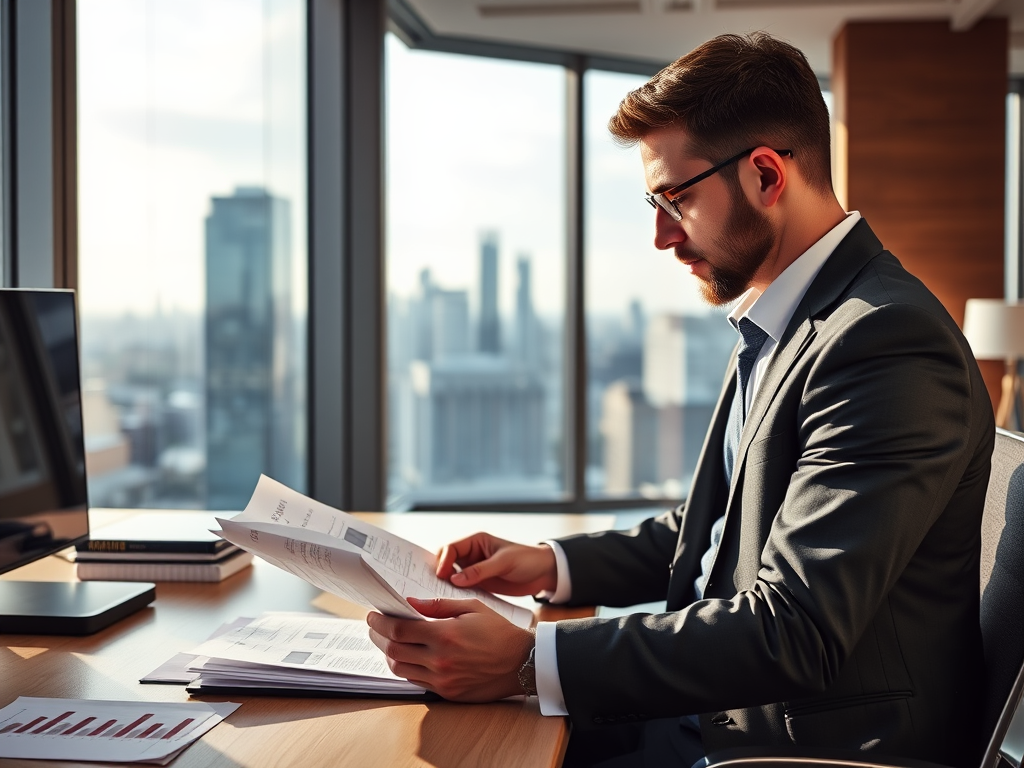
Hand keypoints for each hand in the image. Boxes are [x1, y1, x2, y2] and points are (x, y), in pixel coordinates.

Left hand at [366, 597, 534, 701]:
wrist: (522, 663)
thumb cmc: (499, 631)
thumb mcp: (472, 607)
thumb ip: (438, 605)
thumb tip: (410, 602)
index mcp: (445, 635)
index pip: (399, 630)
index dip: (380, 622)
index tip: (373, 615)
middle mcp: (440, 660)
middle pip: (393, 651)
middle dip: (378, 637)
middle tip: (374, 627)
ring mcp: (443, 680)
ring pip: (401, 669)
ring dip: (389, 655)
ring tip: (388, 642)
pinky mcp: (447, 693)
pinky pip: (416, 681)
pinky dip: (406, 668)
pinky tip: (407, 656)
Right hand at [436, 533, 556, 595]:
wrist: (543, 573)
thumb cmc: (527, 559)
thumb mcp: (504, 562)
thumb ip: (480, 571)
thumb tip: (455, 579)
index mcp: (476, 541)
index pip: (451, 548)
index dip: (444, 561)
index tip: (442, 575)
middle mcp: (472, 554)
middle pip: (446, 561)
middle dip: (439, 571)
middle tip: (436, 586)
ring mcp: (474, 570)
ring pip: (451, 575)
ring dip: (445, 584)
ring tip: (440, 595)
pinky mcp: (479, 584)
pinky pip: (462, 588)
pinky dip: (455, 593)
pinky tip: (453, 601)